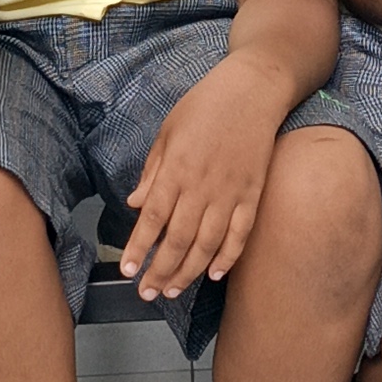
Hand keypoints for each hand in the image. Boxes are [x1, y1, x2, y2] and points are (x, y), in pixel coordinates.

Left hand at [121, 60, 283, 297]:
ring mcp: (231, 191)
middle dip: (160, 271)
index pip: (153, 218)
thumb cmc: (205, 105)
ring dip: (189, 272)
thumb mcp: (167, 132)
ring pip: (207, 244)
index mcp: (176, 168)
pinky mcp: (253, 193)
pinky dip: (228, 257)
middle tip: (146, 292)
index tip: (128, 270)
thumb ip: (153, 172)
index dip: (139, 248)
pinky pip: (240, 234)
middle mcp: (202, 185)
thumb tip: (136, 205)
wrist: (253, 89)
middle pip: (178, 239)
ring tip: (173, 291)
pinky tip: (214, 274)